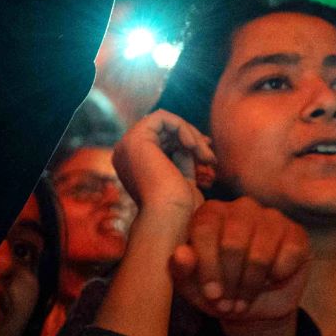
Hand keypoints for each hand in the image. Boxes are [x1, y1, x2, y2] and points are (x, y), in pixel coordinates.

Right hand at [112, 111, 213, 242]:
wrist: (169, 217)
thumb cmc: (178, 207)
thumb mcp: (181, 175)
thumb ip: (181, 155)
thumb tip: (189, 138)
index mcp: (132, 165)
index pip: (160, 142)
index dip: (185, 143)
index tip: (207, 154)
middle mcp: (125, 154)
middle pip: (163, 131)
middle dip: (192, 139)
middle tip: (210, 156)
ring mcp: (127, 145)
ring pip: (164, 122)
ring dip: (191, 135)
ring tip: (206, 155)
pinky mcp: (135, 138)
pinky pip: (162, 117)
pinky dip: (182, 127)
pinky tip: (193, 145)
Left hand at [170, 196, 311, 324]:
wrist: (254, 304)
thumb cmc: (217, 289)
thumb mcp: (192, 286)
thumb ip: (181, 269)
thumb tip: (182, 254)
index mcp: (209, 213)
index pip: (205, 230)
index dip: (208, 266)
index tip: (212, 295)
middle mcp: (240, 208)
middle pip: (232, 245)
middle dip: (230, 282)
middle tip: (228, 304)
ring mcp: (270, 217)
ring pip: (259, 256)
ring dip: (250, 287)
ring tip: (243, 301)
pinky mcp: (296, 233)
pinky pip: (288, 256)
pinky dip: (278, 277)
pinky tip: (271, 280)